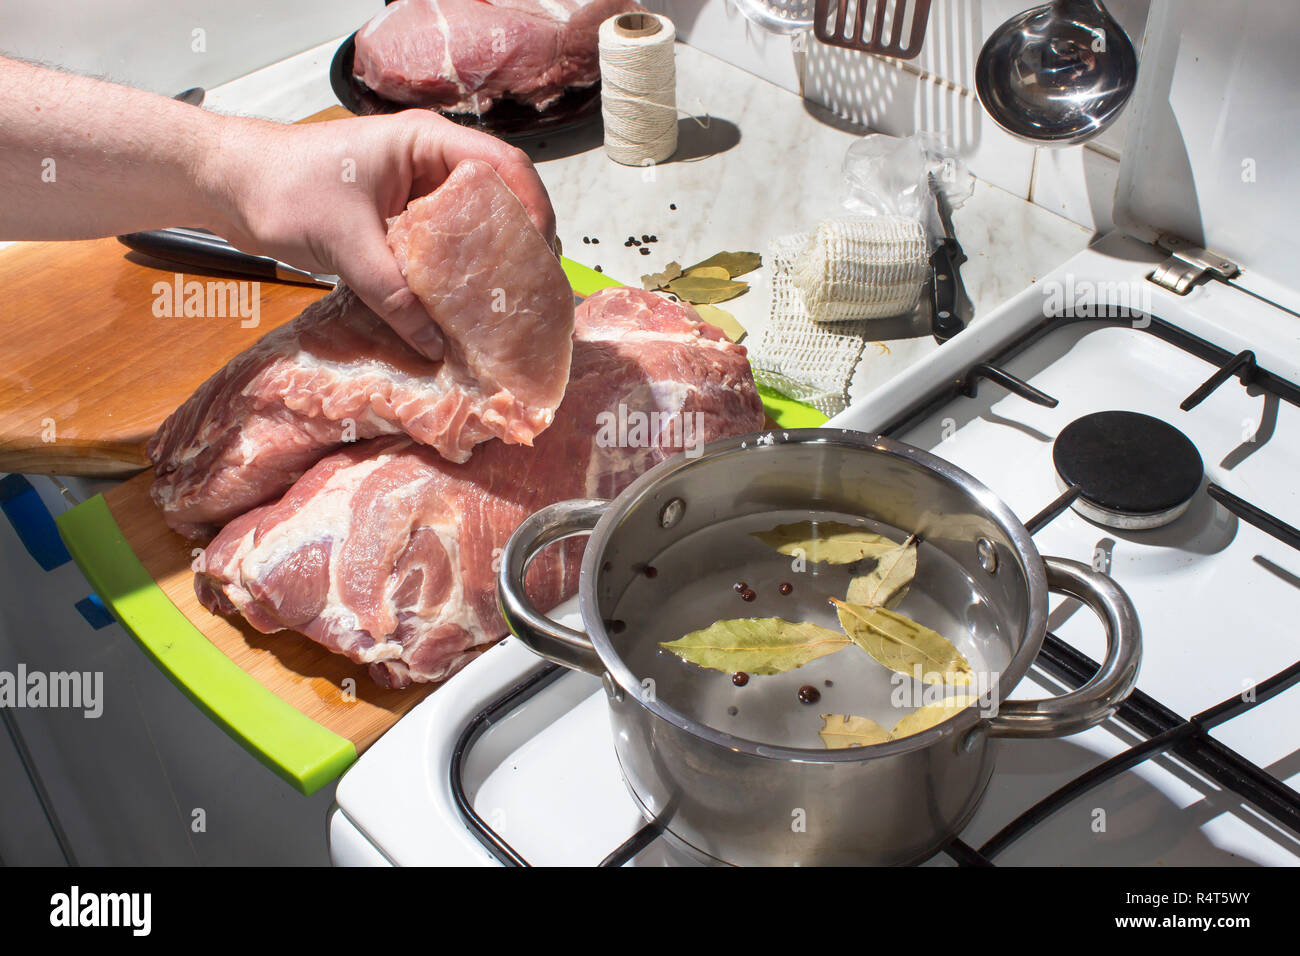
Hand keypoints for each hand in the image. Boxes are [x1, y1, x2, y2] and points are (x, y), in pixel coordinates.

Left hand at [208, 110, 556, 359]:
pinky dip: (452, 276)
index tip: (541, 256)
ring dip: (487, 264)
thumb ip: (393, 294)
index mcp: (425, 143)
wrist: (228, 185)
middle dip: (518, 243)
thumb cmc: (282, 188)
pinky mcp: (397, 221)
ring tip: (504, 306)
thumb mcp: (346, 244)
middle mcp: (428, 164)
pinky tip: (459, 310)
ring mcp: (414, 192)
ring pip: (470, 227)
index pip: (504, 166)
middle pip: (497, 199)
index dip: (532, 209)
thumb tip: (435, 345)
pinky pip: (440, 248)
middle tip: (532, 291)